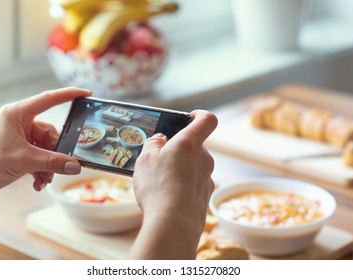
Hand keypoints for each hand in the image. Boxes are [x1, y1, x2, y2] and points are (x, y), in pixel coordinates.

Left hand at [0, 87, 90, 202]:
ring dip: (48, 166)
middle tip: (59, 166)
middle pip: (51, 133)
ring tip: (44, 178)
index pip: (48, 99)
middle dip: (55, 153)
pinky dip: (41, 170)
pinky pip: (39, 157)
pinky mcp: (18, 152)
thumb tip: (75, 165)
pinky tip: (37, 182)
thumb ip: (52, 162)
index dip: (68, 95)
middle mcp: (18, 123)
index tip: (85, 94)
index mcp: (16, 114)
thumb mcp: (24, 161)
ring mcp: (18, 138)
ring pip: (46, 148)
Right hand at [130, 110, 217, 258]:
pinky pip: (194, 184)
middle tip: (160, 158)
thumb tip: (161, 140)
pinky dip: (183, 186)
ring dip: (180, 168)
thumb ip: (153, 144)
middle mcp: (203, 159)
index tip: (189, 117)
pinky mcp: (205, 196)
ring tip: (160, 181)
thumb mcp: (145, 159)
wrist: (173, 224)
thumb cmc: (158, 188)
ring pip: (194, 166)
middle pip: (195, 146)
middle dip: (179, 149)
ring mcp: (207, 179)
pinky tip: (168, 196)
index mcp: (189, 144)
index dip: (200, 115)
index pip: (207, 120)